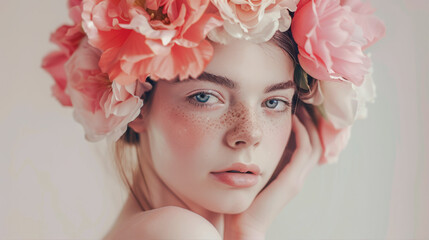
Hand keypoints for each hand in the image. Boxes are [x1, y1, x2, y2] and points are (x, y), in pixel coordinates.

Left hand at [223, 106, 321, 239]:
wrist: (244, 223)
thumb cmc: (246, 197)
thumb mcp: (257, 171)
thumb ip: (263, 158)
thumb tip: (259, 137)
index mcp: (291, 173)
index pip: (308, 144)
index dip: (306, 125)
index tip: (296, 107)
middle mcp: (298, 175)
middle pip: (316, 141)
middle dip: (311, 121)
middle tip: (302, 102)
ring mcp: (297, 178)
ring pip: (314, 144)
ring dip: (308, 123)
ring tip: (299, 107)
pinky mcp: (292, 181)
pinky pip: (304, 151)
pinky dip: (301, 133)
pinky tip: (292, 120)